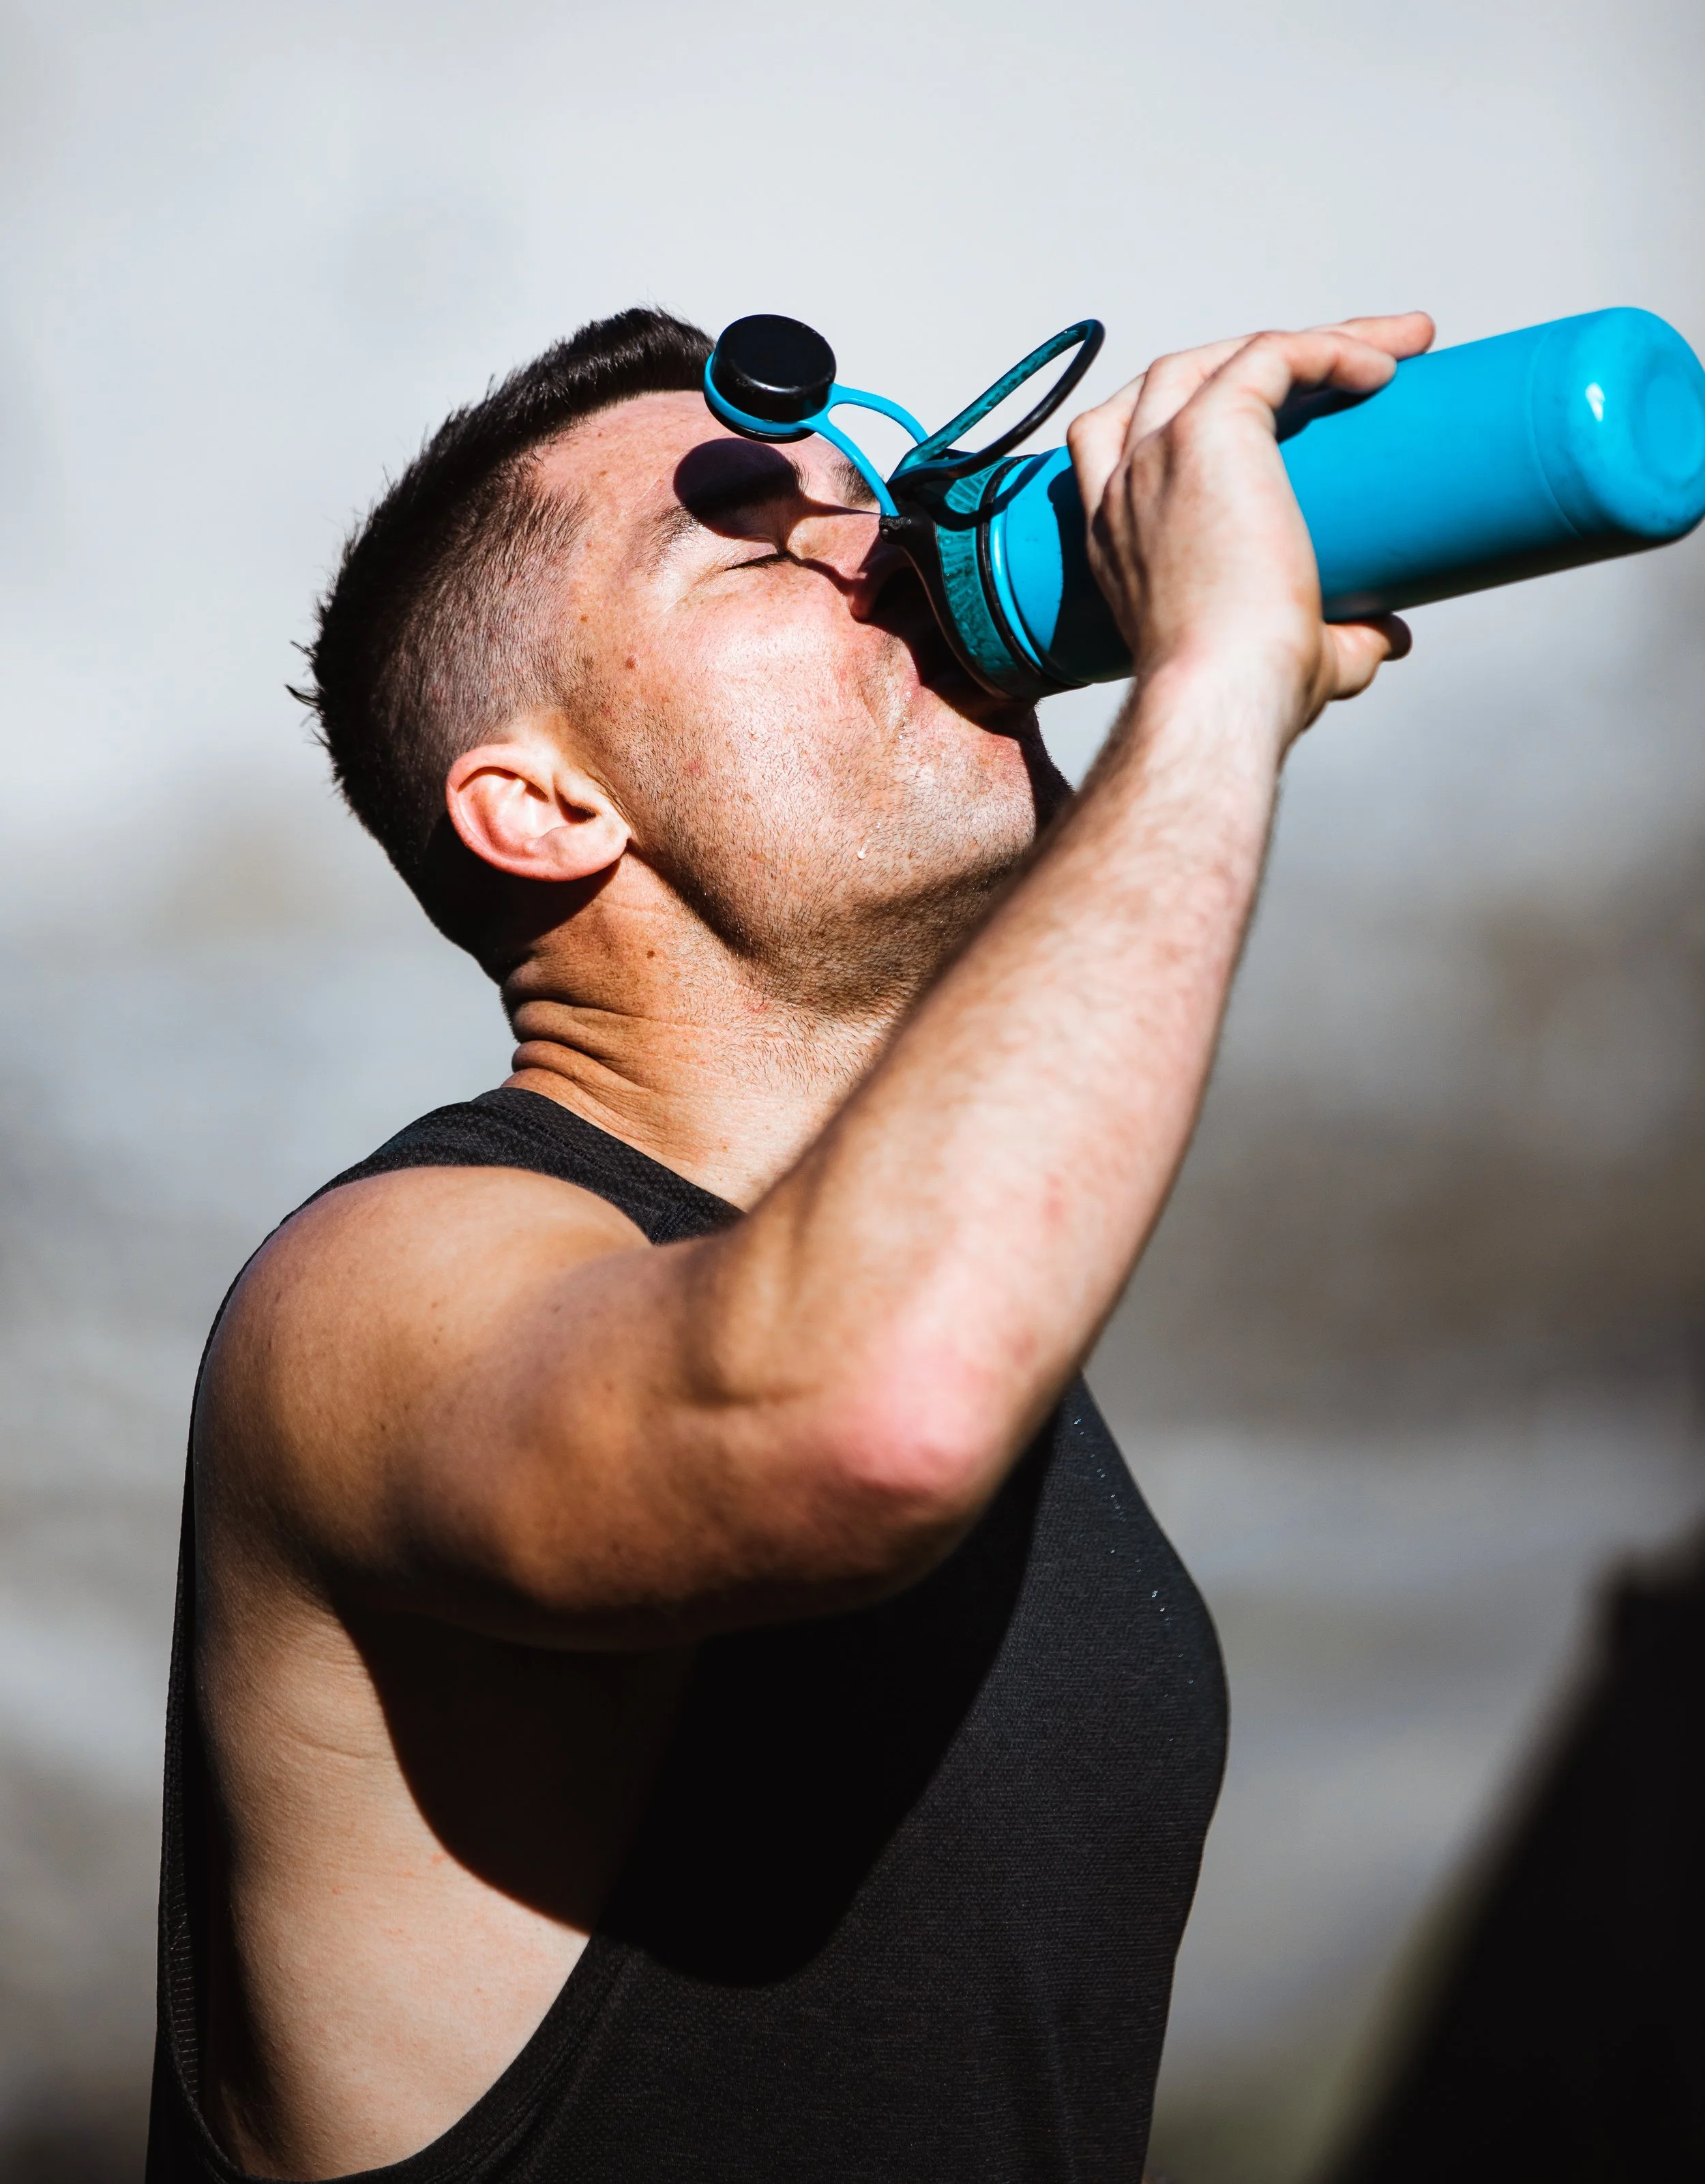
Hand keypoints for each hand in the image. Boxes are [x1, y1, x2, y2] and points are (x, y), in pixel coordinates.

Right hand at [1067, 313, 1433, 747]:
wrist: (1221, 697)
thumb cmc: (1242, 696)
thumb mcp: (1293, 660)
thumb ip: (1342, 646)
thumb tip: (1392, 635)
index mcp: (1120, 534)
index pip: (1135, 436)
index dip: (1208, 406)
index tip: (1294, 410)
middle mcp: (1124, 485)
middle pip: (1179, 377)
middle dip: (1264, 358)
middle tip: (1359, 364)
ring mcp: (1155, 454)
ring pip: (1224, 356)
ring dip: (1307, 340)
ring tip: (1392, 346)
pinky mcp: (1202, 433)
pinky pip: (1269, 354)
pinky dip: (1327, 348)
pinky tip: (1384, 367)